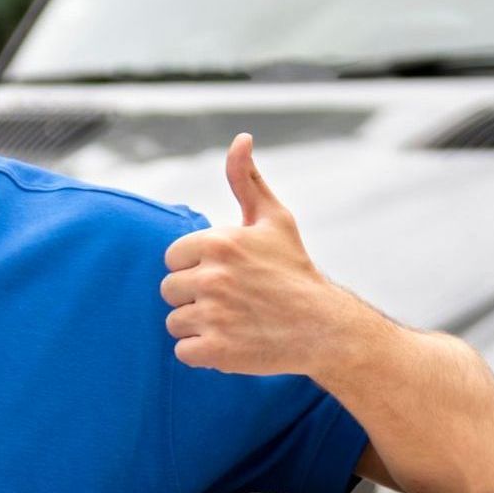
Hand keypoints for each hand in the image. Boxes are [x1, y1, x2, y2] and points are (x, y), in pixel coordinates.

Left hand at [160, 133, 349, 375]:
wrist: (324, 327)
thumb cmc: (295, 271)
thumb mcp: (274, 219)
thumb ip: (247, 180)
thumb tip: (241, 139)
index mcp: (219, 242)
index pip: (173, 257)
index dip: (195, 267)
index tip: (224, 275)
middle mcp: (212, 277)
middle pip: (170, 290)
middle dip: (194, 297)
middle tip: (231, 301)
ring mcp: (213, 315)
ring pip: (175, 322)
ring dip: (199, 326)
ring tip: (233, 322)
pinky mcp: (216, 350)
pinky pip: (184, 352)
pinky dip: (202, 353)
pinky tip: (230, 343)